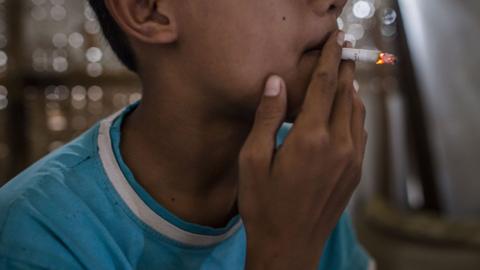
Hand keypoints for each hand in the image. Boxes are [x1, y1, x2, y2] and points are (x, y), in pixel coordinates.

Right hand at [238, 31, 366, 269]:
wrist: (289, 247)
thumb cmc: (264, 205)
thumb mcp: (253, 160)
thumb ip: (267, 118)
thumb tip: (277, 82)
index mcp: (311, 139)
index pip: (324, 86)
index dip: (330, 58)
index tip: (336, 40)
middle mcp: (338, 145)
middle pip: (346, 95)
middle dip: (344, 69)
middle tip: (343, 51)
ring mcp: (352, 161)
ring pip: (358, 113)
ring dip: (352, 91)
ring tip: (345, 77)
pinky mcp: (355, 174)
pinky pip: (361, 133)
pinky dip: (356, 114)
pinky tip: (348, 112)